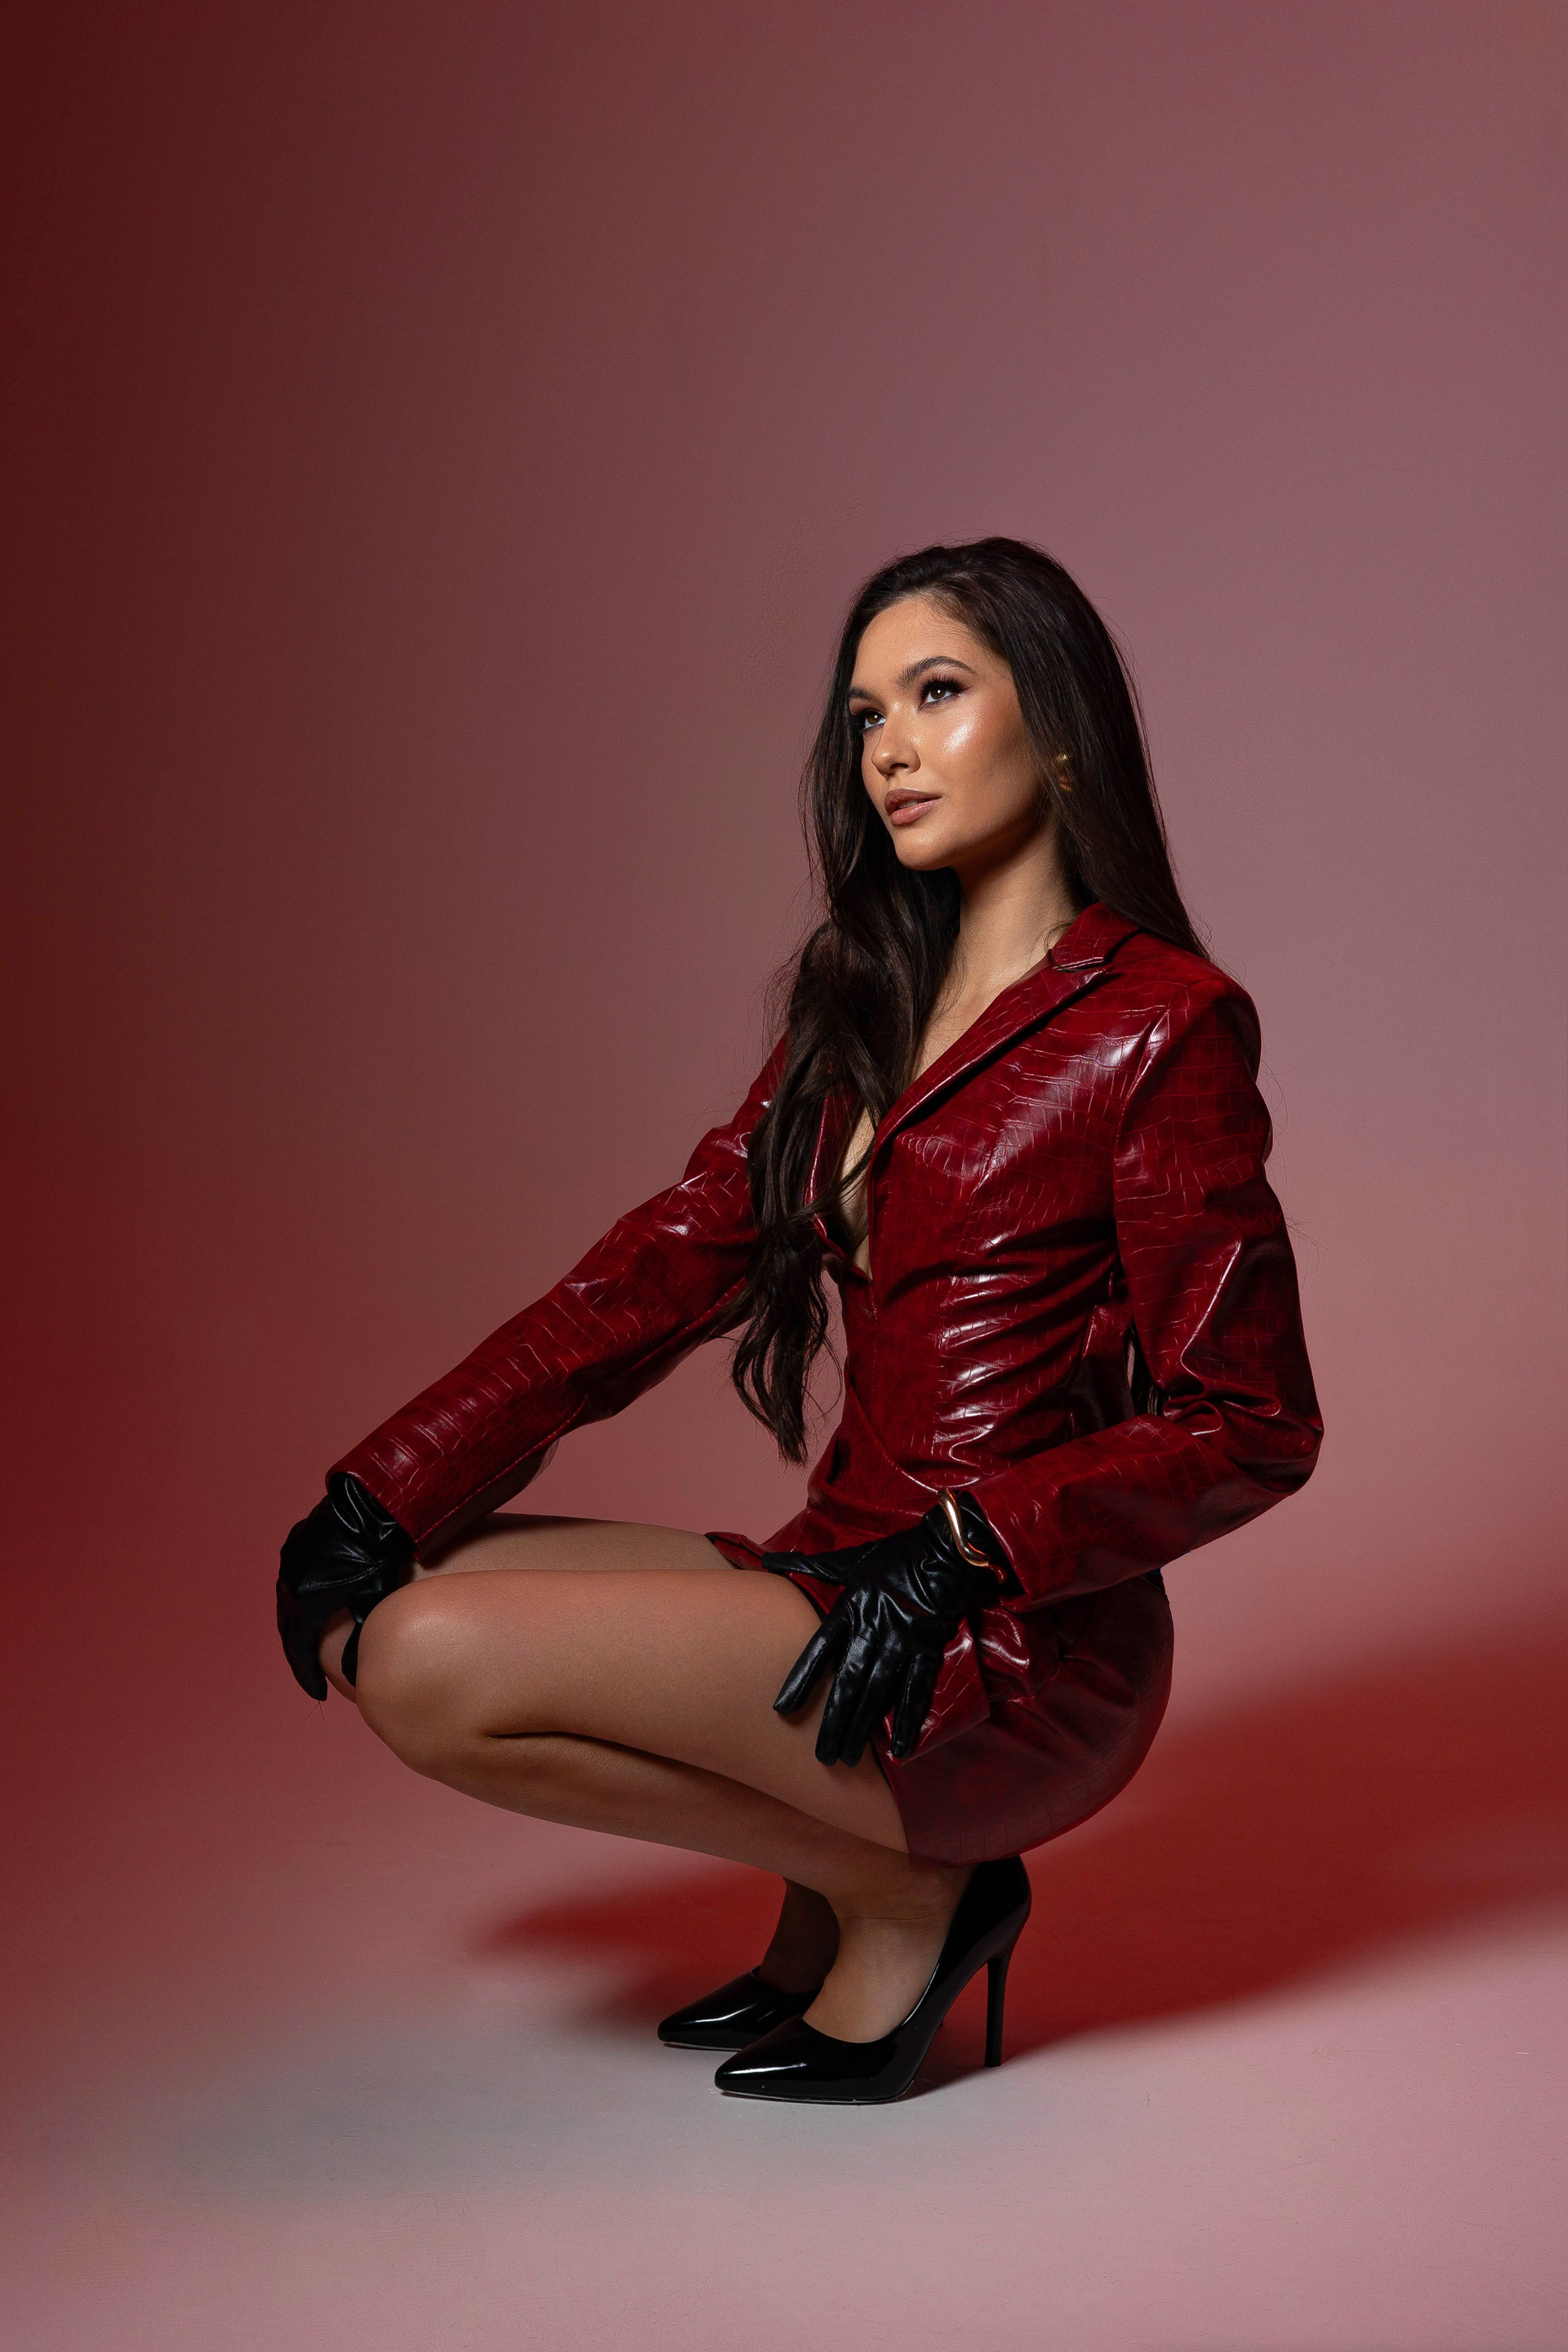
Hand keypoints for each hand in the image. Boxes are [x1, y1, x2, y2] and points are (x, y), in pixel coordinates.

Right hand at [276, 1471, 415, 1697]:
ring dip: (298, 1626)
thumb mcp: (375, 1601)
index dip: (309, 1675)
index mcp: (305, 1600)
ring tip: (311, 1647)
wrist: (376, 1507)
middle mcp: (290, 1581)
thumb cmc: (382, 1555)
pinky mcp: (296, 1542)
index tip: (319, 1694)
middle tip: (313, 1676)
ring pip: (289, 1603)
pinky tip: (313, 1607)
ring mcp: (291, 1559)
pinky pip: (293, 1579)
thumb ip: (362, 1637)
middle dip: (301, 1655)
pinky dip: (300, 1599)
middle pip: (290, 1629)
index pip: (301, 1649)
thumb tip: (361, 1674)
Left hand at [767, 1492, 1008, 1767]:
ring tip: (847, 1759)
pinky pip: (917, 1691)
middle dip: (833, 1722)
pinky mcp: (929, 1649)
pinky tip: (899, 1750)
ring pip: (878, 1693)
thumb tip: (768, 1561)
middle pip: (848, 1683)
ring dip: (862, 1729)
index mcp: (850, 1608)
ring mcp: (901, 1641)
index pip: (818, 1651)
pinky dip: (909, 1722)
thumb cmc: (893, 1556)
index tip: (782, 1710)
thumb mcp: (848, 1559)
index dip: (800, 1681)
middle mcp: (872, 1628)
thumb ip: (809, 1566)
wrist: (944, 1552)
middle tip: (821, 1756)